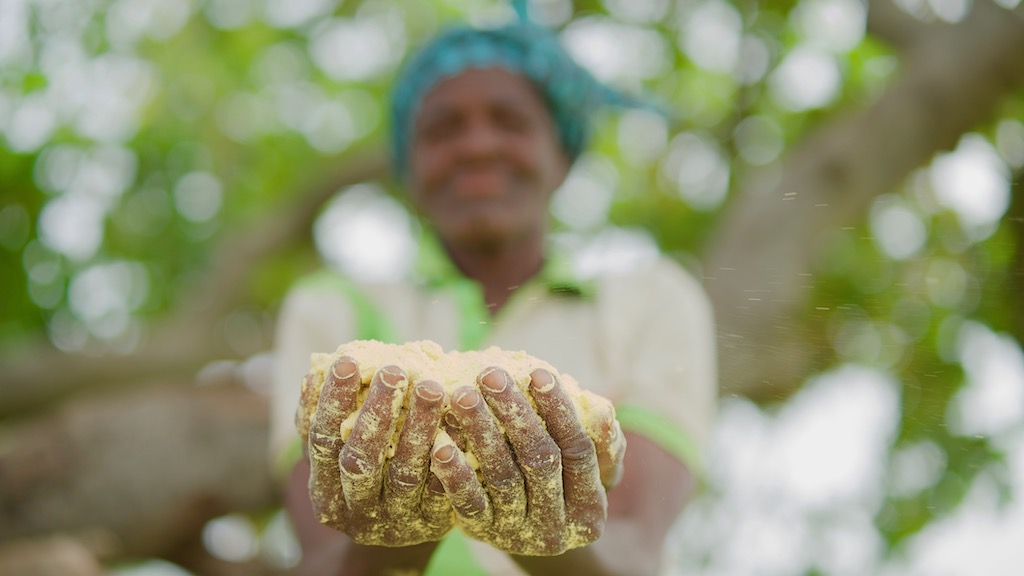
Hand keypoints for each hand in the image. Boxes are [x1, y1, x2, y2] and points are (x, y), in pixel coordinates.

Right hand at [301, 356, 453, 545]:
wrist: (399, 531)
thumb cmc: (364, 472)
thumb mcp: (338, 453)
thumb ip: (322, 419)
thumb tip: (314, 373)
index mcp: (325, 493)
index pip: (322, 442)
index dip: (333, 402)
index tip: (348, 361)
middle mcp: (356, 513)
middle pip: (361, 461)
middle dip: (376, 412)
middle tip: (394, 369)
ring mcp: (395, 523)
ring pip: (405, 473)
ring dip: (418, 427)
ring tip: (432, 386)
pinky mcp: (433, 524)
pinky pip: (443, 487)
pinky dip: (450, 453)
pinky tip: (459, 419)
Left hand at [430, 367, 625, 555]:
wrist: (526, 531)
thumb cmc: (561, 483)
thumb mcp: (585, 466)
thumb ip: (599, 440)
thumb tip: (603, 410)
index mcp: (589, 507)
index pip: (578, 451)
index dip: (560, 411)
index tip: (538, 372)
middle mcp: (558, 526)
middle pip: (539, 460)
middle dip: (515, 412)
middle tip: (491, 375)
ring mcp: (520, 533)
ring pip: (502, 477)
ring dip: (482, 432)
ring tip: (463, 395)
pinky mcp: (484, 535)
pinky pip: (470, 503)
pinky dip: (455, 473)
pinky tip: (441, 444)